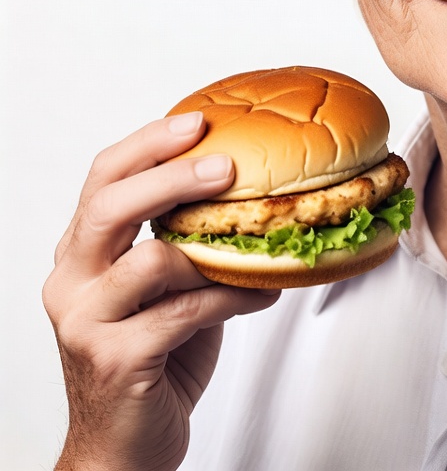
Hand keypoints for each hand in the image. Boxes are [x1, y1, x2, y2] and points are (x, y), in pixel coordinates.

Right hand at [43, 112, 280, 470]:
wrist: (124, 447)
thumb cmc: (152, 357)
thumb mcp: (163, 285)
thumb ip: (182, 239)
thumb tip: (244, 189)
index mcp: (81, 252)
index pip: (104, 178)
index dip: (149, 143)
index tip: (197, 121)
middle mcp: (71, 281)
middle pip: (111, 206)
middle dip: (172, 177)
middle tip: (225, 166)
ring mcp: (85, 322)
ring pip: (151, 260)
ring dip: (214, 252)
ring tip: (254, 252)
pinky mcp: (114, 360)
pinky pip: (184, 311)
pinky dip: (232, 297)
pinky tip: (261, 295)